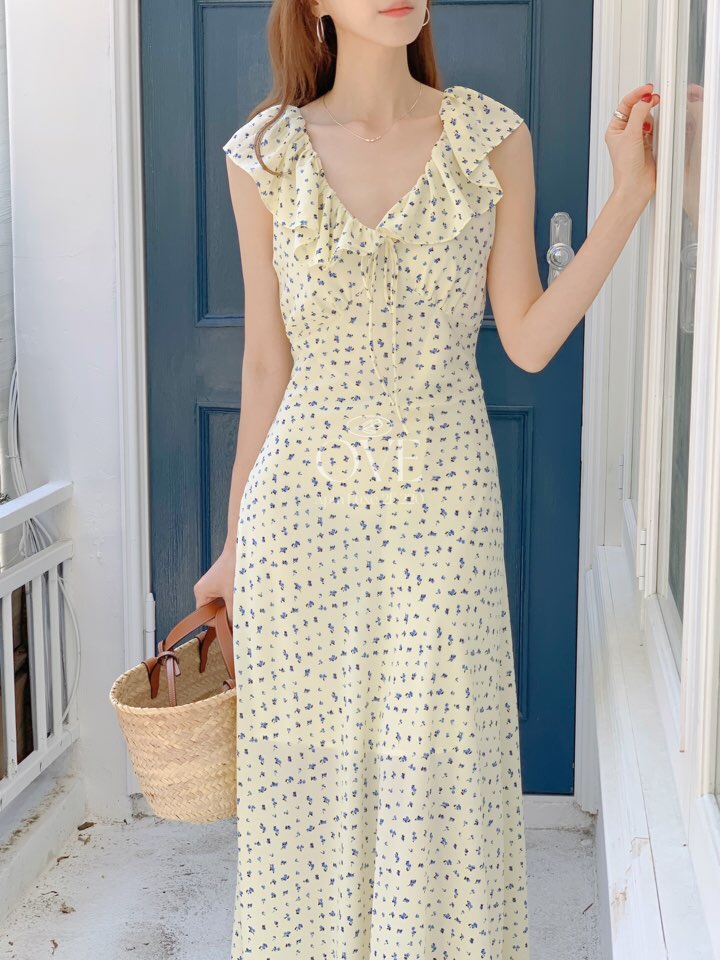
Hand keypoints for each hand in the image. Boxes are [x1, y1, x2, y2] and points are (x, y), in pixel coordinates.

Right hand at [194, 543, 235, 625]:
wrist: (242, 548)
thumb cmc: (234, 568)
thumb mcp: (234, 595)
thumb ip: (233, 614)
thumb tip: (236, 627)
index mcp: (201, 592)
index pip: (204, 616)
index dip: (217, 622)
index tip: (230, 623)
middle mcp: (204, 588)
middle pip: (213, 610)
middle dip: (225, 613)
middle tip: (238, 612)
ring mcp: (213, 584)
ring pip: (221, 603)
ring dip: (231, 604)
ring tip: (241, 601)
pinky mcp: (222, 580)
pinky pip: (226, 595)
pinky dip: (234, 597)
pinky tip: (242, 595)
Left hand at [605, 82, 659, 208]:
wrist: (636, 185)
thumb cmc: (626, 167)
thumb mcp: (631, 135)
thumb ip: (639, 114)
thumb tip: (645, 99)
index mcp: (614, 130)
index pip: (625, 105)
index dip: (637, 94)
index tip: (648, 88)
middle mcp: (624, 133)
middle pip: (637, 110)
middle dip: (645, 104)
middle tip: (655, 98)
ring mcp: (636, 138)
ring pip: (646, 118)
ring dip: (650, 117)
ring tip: (652, 121)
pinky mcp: (647, 144)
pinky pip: (654, 129)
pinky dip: (656, 127)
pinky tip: (656, 130)